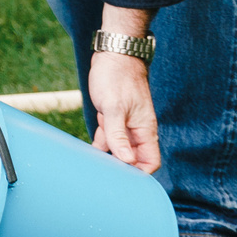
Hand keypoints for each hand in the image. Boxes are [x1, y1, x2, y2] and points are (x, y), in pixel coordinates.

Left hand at [86, 52, 161, 172]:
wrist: (112, 55)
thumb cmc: (117, 77)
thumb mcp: (114, 107)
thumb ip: (118, 135)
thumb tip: (127, 161)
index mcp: (145, 129)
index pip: (150, 161)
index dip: (139, 174)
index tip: (122, 181)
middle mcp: (136, 130)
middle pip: (133, 159)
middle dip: (120, 169)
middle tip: (102, 177)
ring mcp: (124, 125)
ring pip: (118, 150)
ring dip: (107, 158)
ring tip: (92, 168)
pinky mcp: (112, 118)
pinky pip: (108, 138)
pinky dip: (99, 145)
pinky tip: (87, 152)